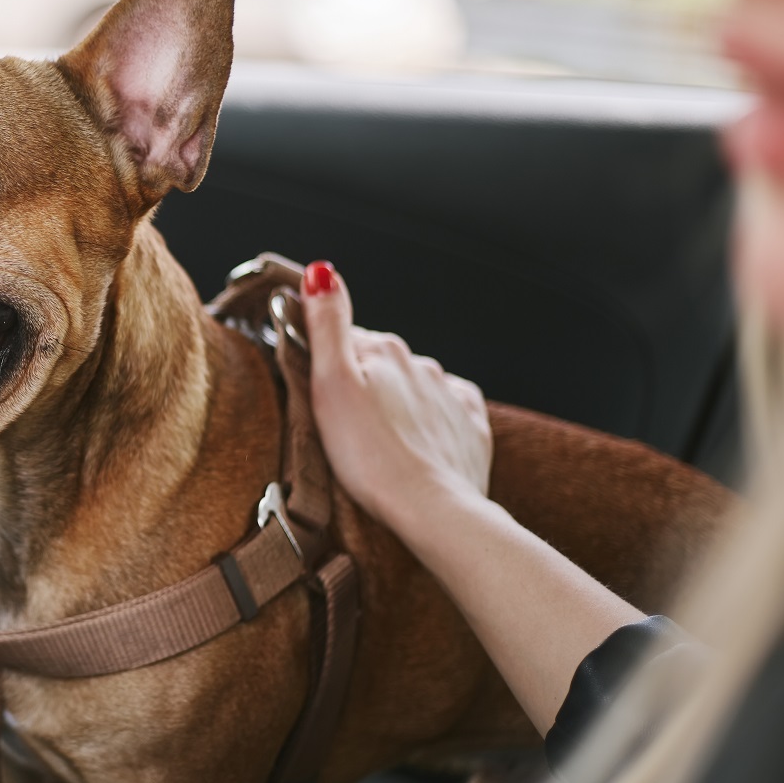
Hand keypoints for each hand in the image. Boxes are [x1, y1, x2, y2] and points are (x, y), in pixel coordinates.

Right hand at [301, 261, 491, 534]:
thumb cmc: (370, 456)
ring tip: (375, 443)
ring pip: (412, 387)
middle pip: (379, 364)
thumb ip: (327, 325)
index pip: (343, 340)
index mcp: (385, 350)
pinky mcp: (470, 427)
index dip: (323, 363)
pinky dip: (428, 421)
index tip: (313, 390)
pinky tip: (413, 444)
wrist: (433, 511)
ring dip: (393, 404)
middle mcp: (422, 364)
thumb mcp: (331, 385)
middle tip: (339, 425)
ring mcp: (450, 395)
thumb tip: (321, 271)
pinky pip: (446, 411)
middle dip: (360, 384)